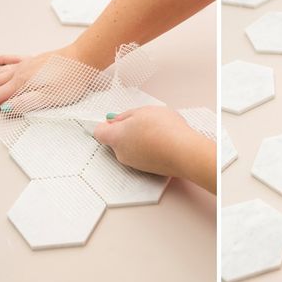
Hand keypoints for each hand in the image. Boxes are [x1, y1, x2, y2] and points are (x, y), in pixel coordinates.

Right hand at [0, 47, 78, 113]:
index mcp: (23, 84)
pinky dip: (2, 59)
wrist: (84, 57)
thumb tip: (6, 108)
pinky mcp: (35, 59)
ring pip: (0, 72)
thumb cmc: (72, 79)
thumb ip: (27, 103)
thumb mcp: (51, 98)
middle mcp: (21, 72)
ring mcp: (27, 64)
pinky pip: (13, 59)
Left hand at [94, 106, 216, 192]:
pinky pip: (144, 156)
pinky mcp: (148, 170)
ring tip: (158, 130)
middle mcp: (121, 154)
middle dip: (127, 130)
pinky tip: (164, 141)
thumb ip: (125, 115)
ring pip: (131, 148)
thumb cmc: (163, 128)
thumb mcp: (143, 111)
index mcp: (116, 137)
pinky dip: (150, 148)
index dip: (106, 124)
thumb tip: (116, 120)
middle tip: (143, 120)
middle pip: (117, 141)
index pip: (100, 132)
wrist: (182, 151)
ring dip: (140, 139)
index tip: (116, 119)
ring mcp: (135, 164)